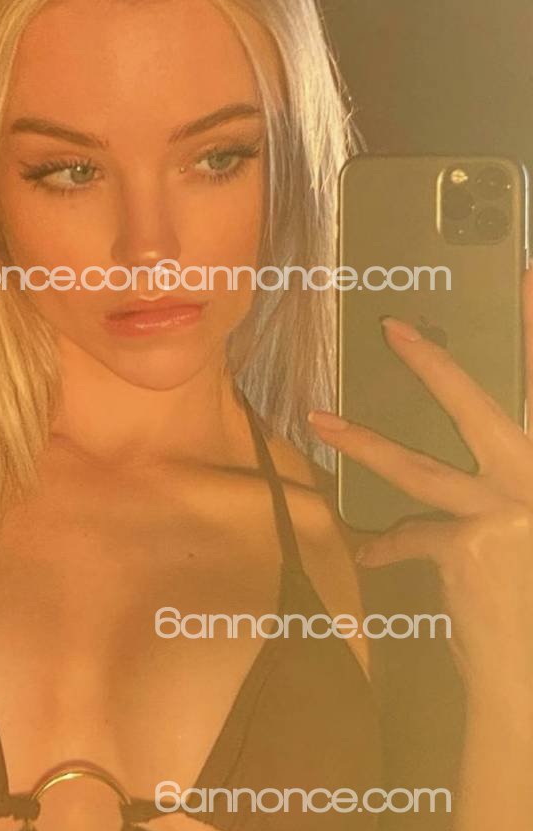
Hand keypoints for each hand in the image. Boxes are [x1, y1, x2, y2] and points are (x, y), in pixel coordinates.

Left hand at [307, 266, 532, 705]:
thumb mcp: (531, 520)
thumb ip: (511, 486)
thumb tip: (493, 470)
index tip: (521, 280)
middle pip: (480, 408)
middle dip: (434, 365)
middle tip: (393, 328)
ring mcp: (505, 513)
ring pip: (418, 469)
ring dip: (363, 443)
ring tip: (318, 420)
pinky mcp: (464, 547)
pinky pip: (407, 538)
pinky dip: (385, 545)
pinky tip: (365, 551)